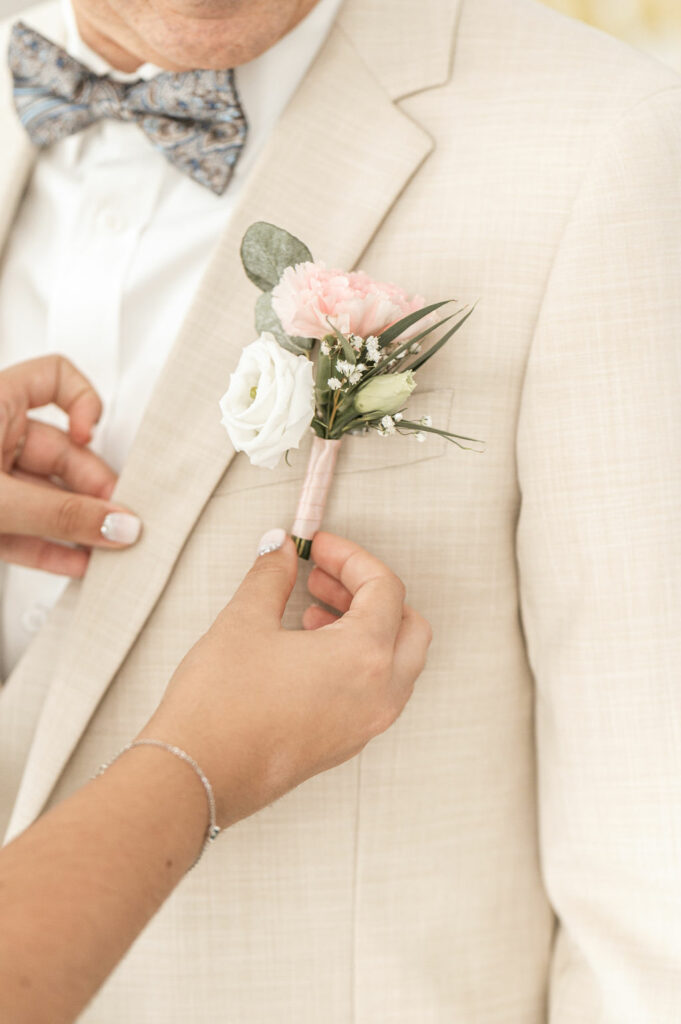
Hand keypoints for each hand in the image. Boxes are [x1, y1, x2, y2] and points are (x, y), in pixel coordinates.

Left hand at [0, 355, 141, 576]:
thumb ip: (58, 514)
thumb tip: (117, 524)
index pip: (54, 377)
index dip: (83, 402)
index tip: (93, 436)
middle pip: (63, 454)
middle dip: (94, 491)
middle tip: (121, 521)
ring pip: (48, 498)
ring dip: (80, 527)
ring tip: (109, 549)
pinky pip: (27, 530)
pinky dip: (53, 548)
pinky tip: (77, 564)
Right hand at [141, 531, 431, 826]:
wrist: (195, 777)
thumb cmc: (220, 707)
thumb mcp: (244, 622)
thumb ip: (272, 576)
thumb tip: (279, 550)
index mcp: (365, 658)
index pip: (384, 588)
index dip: (350, 557)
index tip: (318, 546)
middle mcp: (378, 694)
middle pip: (407, 624)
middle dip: (368, 591)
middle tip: (323, 576)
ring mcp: (365, 724)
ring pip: (396, 660)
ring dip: (365, 625)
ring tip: (311, 610)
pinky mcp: (345, 743)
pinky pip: (374, 690)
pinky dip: (356, 659)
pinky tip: (307, 648)